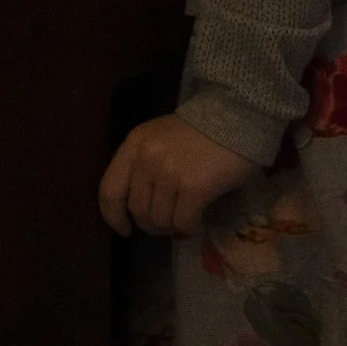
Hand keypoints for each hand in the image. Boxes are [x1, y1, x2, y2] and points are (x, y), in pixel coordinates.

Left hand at [98, 115, 262, 236]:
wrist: (237, 116)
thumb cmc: (198, 130)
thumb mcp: (158, 138)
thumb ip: (143, 164)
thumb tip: (137, 207)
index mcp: (134, 145)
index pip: (109, 190)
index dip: (113, 216)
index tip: (124, 229)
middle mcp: (147, 158)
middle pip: (137, 210)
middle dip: (152, 224)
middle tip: (168, 223)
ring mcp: (169, 173)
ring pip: (160, 219)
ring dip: (172, 226)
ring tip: (185, 218)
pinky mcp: (193, 187)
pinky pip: (183, 222)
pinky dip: (190, 227)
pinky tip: (198, 219)